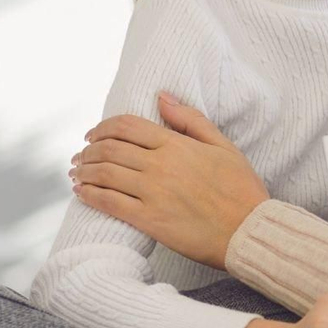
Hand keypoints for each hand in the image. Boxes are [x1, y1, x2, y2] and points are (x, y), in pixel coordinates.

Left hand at [70, 91, 268, 269]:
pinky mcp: (149, 220)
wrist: (250, 232)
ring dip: (84, 171)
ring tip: (77, 173)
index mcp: (177, 145)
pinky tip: (82, 193)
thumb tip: (162, 96)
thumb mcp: (224, 146)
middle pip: (109, 149)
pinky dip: (90, 195)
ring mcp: (153, 193)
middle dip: (88, 150)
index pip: (127, 126)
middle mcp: (161, 166)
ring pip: (104, 174)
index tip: (94, 135)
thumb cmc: (241, 190)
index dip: (103, 128)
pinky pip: (109, 203)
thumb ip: (191, 120)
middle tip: (81, 155)